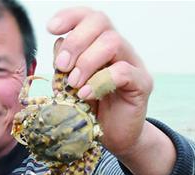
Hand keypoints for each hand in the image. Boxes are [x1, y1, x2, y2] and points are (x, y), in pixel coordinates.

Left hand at [48, 7, 175, 174]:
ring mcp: (133, 64)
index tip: (51, 28)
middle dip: (75, 41)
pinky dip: (100, 81)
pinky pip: (123, 71)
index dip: (70, 16)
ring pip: (113, 42)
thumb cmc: (90, 109)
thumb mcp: (70, 84)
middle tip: (62, 66)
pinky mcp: (142, 84)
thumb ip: (65, 64)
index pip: (89, 17)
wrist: (113, 137)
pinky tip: (85, 94)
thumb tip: (58, 44)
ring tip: (73, 83)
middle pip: (101, 22)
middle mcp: (119, 49)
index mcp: (99, 44)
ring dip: (87, 62)